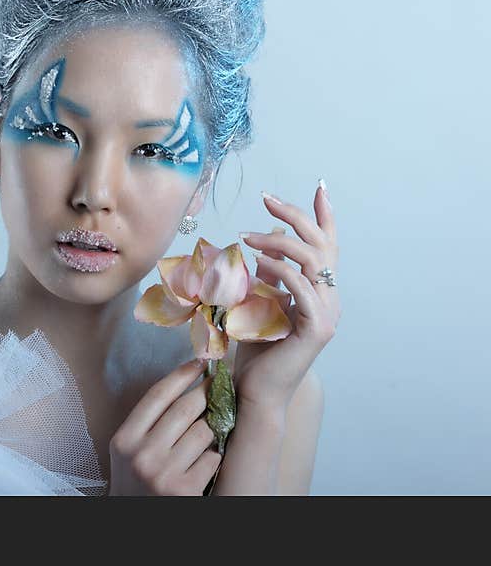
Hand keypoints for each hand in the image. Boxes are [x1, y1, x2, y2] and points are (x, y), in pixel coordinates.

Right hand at [108, 359, 221, 494]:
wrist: (133, 522)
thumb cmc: (135, 483)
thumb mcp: (128, 451)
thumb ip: (146, 424)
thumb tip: (182, 385)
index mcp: (124, 439)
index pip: (157, 395)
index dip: (181, 374)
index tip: (200, 361)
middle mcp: (141, 454)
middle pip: (184, 408)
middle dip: (206, 392)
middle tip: (220, 383)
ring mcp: (163, 474)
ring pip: (203, 432)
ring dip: (214, 426)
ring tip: (216, 424)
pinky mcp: (185, 491)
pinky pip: (212, 458)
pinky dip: (215, 455)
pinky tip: (210, 458)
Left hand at [235, 181, 339, 409]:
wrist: (257, 390)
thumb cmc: (257, 349)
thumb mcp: (262, 303)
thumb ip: (271, 278)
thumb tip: (264, 248)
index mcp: (320, 291)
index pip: (327, 246)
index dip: (324, 216)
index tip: (319, 187)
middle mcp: (330, 299)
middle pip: (321, 245)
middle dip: (295, 215)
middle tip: (266, 197)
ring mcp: (327, 313)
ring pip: (312, 260)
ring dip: (278, 240)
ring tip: (247, 236)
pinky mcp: (316, 328)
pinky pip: (302, 287)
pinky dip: (281, 269)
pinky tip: (258, 261)